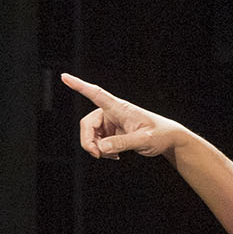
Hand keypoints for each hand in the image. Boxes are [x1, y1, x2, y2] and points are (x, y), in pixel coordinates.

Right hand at [62, 73, 191, 159]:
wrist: (167, 138)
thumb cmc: (159, 134)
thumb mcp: (143, 140)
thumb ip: (123, 143)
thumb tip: (101, 148)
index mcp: (119, 108)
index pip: (97, 94)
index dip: (80, 86)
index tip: (65, 77)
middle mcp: (112, 112)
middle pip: (87, 124)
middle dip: (88, 141)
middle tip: (97, 155)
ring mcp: (110, 122)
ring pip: (90, 134)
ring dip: (96, 147)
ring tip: (112, 156)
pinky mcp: (112, 131)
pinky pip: (97, 141)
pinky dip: (102, 150)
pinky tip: (114, 156)